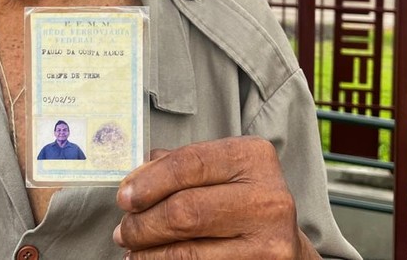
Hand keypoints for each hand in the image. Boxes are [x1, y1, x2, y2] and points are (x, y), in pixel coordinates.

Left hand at [113, 136, 319, 258]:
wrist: (283, 242)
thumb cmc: (242, 199)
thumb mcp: (221, 170)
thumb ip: (179, 167)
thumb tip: (134, 179)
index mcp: (253, 157)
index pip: (189, 164)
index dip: (148, 182)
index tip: (123, 197)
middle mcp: (267, 197)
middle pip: (185, 211)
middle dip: (143, 223)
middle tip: (123, 230)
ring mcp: (268, 239)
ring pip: (189, 251)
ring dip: (149, 251)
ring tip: (132, 247)